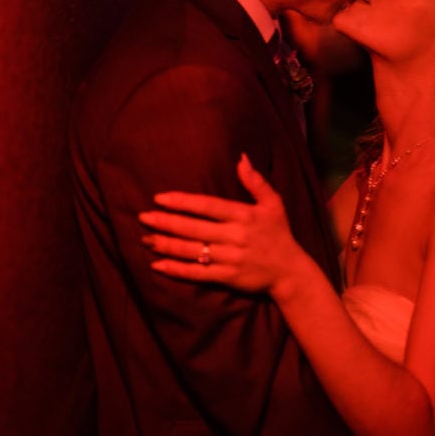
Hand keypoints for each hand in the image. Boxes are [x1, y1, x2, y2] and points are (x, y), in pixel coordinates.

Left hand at [139, 155, 301, 292]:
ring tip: (145, 239)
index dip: (183, 202)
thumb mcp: (273, 203)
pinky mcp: (228, 277)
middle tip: (143, 218)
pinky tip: (158, 265)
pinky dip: (177, 270)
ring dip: (166, 245)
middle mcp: (235, 236)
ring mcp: (231, 258)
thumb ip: (256, 181)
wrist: (290, 271)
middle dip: (166, 222)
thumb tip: (241, 158)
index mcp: (243, 216)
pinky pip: (198, 274)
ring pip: (193, 251)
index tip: (160, 198)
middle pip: (194, 228)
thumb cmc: (279, 233)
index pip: (207, 206)